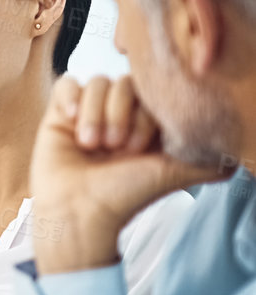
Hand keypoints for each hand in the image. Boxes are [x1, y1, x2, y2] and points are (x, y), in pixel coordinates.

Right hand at [31, 76, 221, 273]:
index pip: (153, 91)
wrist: (81, 212)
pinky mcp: (60, 114)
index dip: (145, 115)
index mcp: (148, 124)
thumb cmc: (125, 196)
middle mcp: (120, 114)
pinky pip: (67, 84)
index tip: (137, 149)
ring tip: (90, 145)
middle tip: (115, 149)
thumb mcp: (175, 174)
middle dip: (121, 115)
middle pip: (126, 82)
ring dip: (95, 114)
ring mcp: (89, 112)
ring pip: (98, 83)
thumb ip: (208, 161)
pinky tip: (70, 122)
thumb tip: (234, 154)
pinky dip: (70, 98)